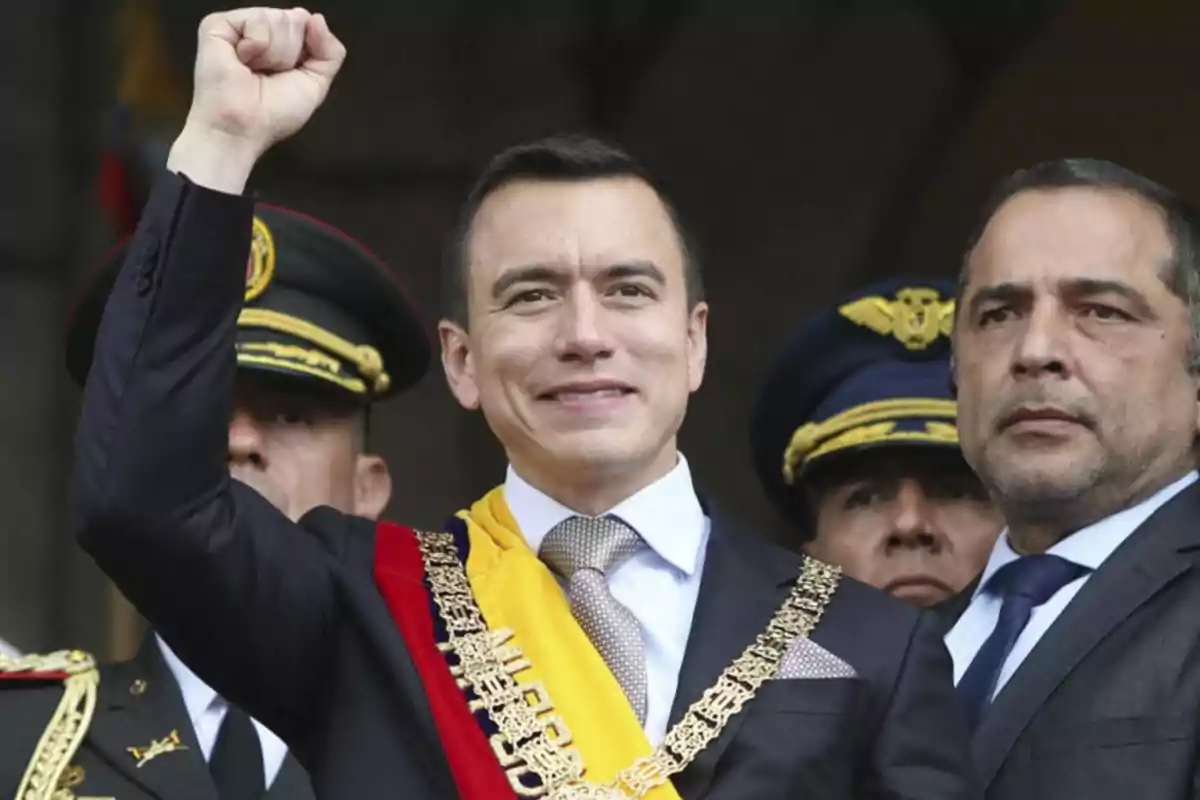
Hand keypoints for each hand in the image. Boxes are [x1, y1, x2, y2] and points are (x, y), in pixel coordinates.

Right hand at [167, 7, 345, 192]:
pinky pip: (257, 20)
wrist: (243, 128)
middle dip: (290, 54)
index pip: (306, 23)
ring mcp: (238, 27)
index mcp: (279, 43)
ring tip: (253, 71)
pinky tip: (241, 62)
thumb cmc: (271, 115)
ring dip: (274, 55)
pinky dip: (257, 46)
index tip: (288, 75)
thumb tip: (317, 19)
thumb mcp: (316, 84)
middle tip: (268, 75)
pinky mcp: (217, 25)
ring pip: (279, 19)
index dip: (307, 52)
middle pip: (295, 19)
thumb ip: (330, 52)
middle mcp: (259, 32)